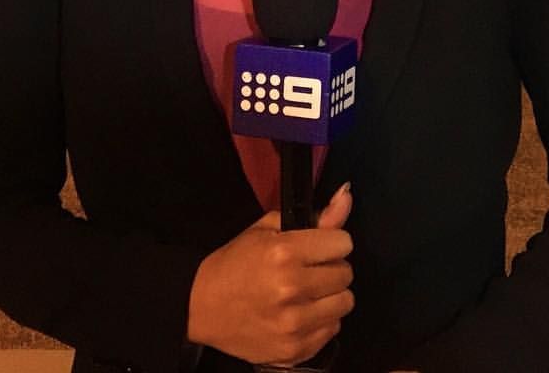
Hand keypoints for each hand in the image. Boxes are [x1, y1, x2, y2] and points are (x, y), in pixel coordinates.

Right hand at [187, 182, 353, 366]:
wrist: (201, 307)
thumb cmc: (235, 262)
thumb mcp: (267, 229)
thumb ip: (314, 217)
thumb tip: (347, 196)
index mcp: (285, 253)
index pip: (343, 243)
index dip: (331, 241)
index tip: (317, 245)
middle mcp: (293, 289)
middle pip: (346, 273)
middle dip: (331, 267)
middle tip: (309, 268)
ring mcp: (295, 325)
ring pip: (344, 303)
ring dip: (330, 295)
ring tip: (307, 291)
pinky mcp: (295, 351)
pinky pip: (332, 329)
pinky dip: (321, 320)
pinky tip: (301, 312)